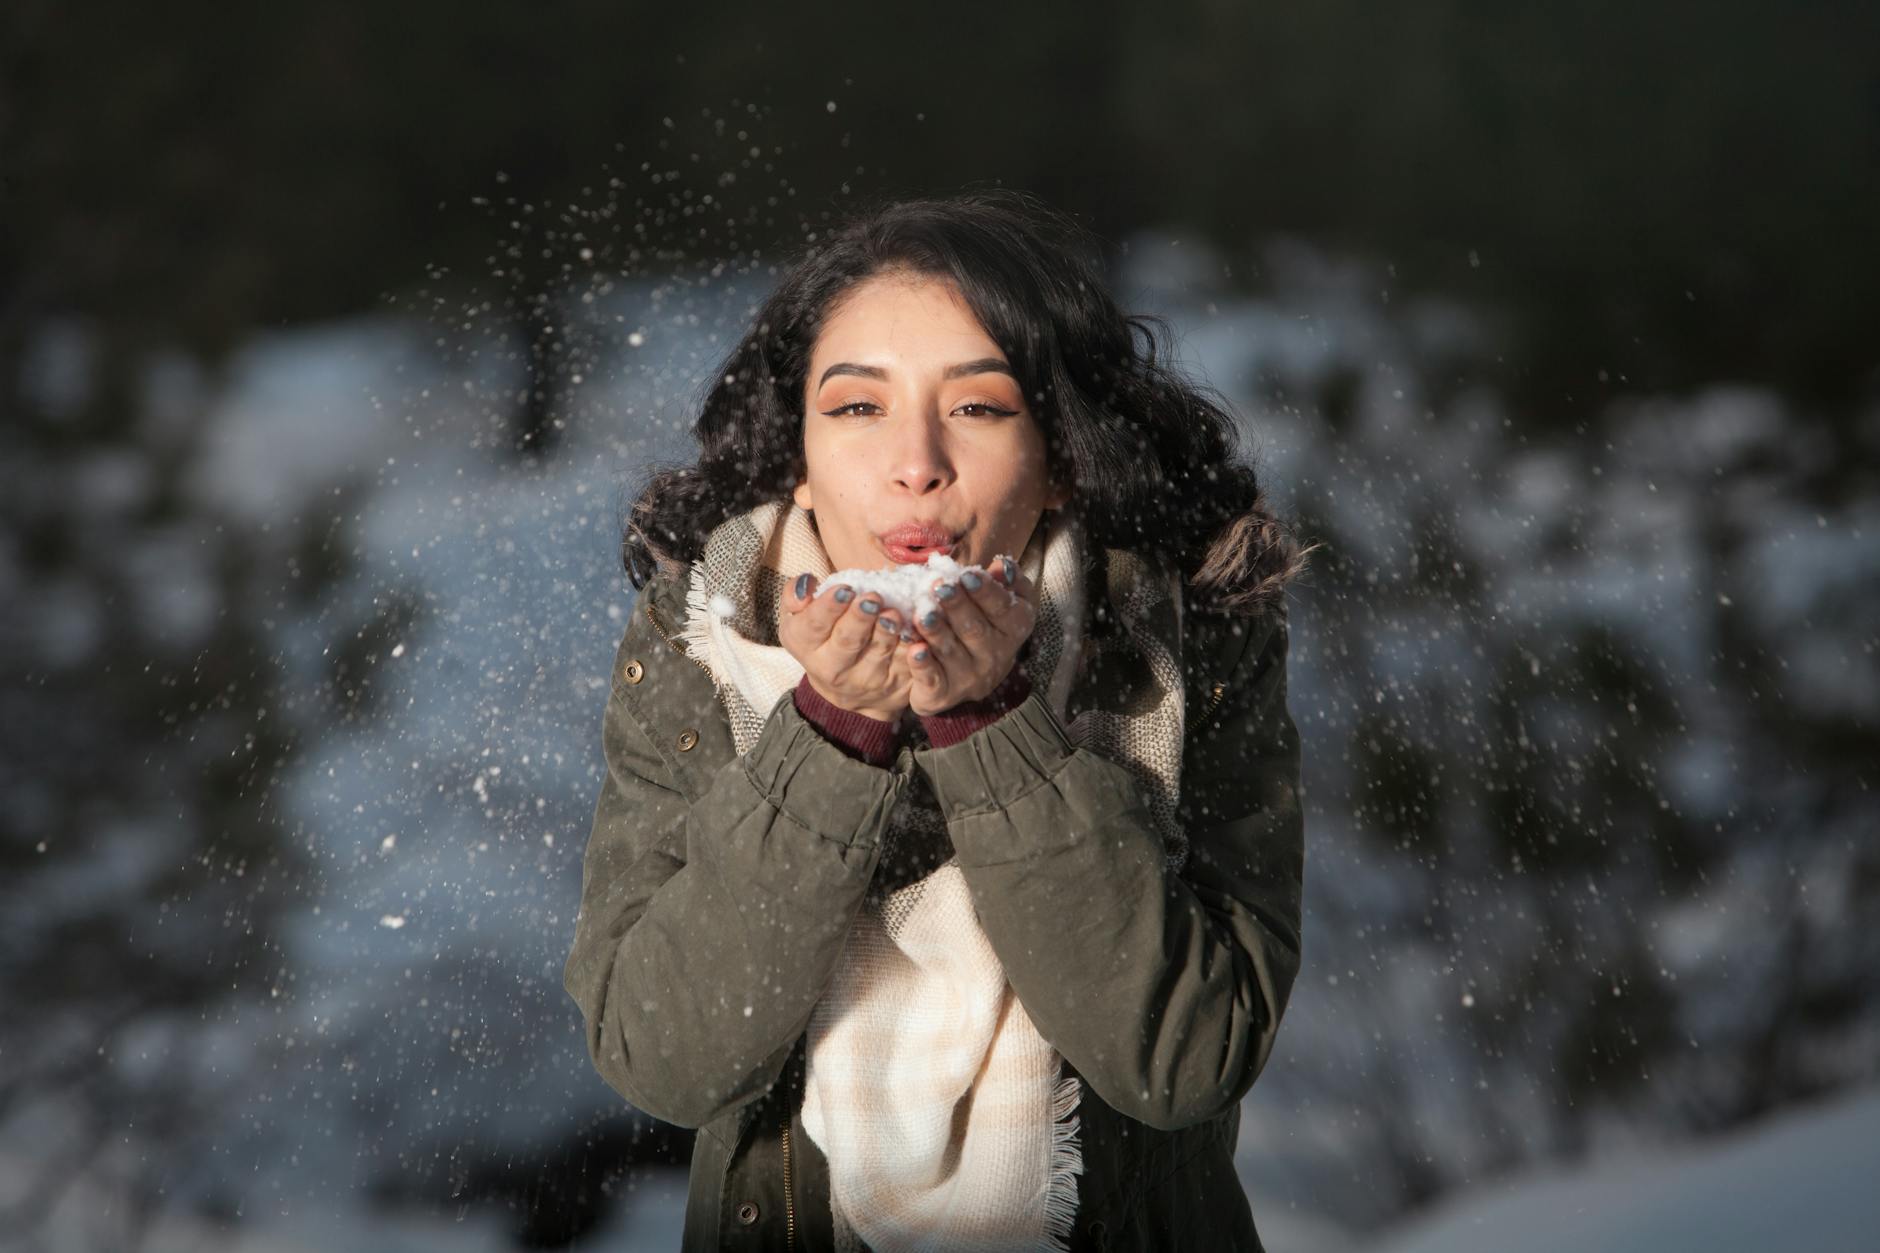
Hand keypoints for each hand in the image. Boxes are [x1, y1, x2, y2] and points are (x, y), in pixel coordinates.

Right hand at [780, 573, 915, 723]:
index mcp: (806, 645)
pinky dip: (915, 651)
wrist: (848, 691)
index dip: (829, 607)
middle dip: (860, 619)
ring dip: (887, 633)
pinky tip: (918, 635)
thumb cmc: (823, 639)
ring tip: (893, 614)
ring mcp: (867, 680)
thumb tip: (807, 585)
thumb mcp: (800, 619)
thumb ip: (795, 596)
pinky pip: (907, 666)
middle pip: (847, 641)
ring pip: (878, 654)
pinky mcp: (897, 685)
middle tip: (872, 598)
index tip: (844, 589)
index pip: (814, 625)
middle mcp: (834, 668)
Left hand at [903, 555, 1035, 716]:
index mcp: (1013, 629)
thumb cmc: (983, 624)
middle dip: (957, 607)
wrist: (966, 675)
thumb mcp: (1002, 602)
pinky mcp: (944, 693)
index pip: (1003, 609)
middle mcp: (996, 656)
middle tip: (940, 587)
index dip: (986, 592)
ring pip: (951, 652)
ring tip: (922, 614)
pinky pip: (933, 679)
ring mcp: (970, 678)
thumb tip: (1002, 566)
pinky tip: (914, 650)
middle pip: (975, 629)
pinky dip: (923, 665)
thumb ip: (1005, 582)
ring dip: (937, 632)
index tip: (967, 574)